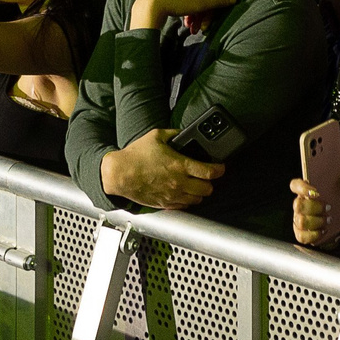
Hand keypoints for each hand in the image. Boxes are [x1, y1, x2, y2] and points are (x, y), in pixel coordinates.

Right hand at [101, 129, 223, 208]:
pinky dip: (188, 201)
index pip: (209, 172)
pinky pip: (184, 206)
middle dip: (211, 182)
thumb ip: (174, 133)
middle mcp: (179, 182)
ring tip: (198, 186)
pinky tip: (185, 194)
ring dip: (200, 193)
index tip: (220, 167)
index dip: (220, 169)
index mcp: (180, 165)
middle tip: (208, 177)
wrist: (119, 174)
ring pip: (197, 200)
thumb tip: (183, 133)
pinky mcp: (165, 204)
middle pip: (207, 189)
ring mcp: (172, 195)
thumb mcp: (156, 136)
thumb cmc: (135, 156)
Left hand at [130, 0, 238, 31]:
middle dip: (208, 12)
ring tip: (194, 29)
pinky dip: (192, 11)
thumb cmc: (178, 2)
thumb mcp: (202, 4)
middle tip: (205, 27)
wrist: (152, 4)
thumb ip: (219, 1)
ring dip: (200, 15)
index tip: (224, 11)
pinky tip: (188, 24)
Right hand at [289, 172, 339, 248]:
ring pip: (301, 221)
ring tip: (329, 220)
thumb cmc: (335, 207)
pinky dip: (314, 235)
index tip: (316, 192)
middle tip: (329, 208)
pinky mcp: (300, 234)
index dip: (302, 187)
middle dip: (314, 207)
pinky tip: (324, 231)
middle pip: (298, 205)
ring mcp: (298, 220)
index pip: (295, 185)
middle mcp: (299, 205)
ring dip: (316, 221)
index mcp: (306, 192)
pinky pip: (302, 236)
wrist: (336, 227)